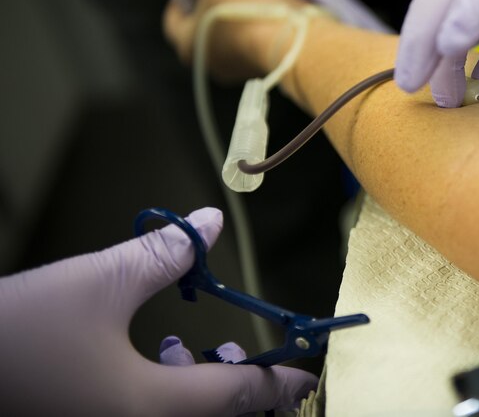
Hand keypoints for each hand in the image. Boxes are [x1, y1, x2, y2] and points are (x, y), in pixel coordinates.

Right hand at [0, 207, 317, 415]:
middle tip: (235, 349)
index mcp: (151, 408)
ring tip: (188, 348)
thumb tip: (211, 222)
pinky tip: (150, 362)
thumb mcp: (99, 283)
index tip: (308, 373)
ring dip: (200, 392)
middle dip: (239, 388)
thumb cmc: (19, 331)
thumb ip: (166, 255)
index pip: (240, 397)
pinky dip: (166, 398)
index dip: (280, 381)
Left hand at [164, 0, 306, 83]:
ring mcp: (242, 68)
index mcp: (189, 46)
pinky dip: (258, 21)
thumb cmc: (245, 8)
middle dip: (210, 1)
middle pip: (203, 26)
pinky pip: (257, 39)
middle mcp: (212, 64)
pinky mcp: (270, 64)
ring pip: (232, 34)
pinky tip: (269, 2)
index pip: (172, 18)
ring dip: (236, 12)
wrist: (296, 41)